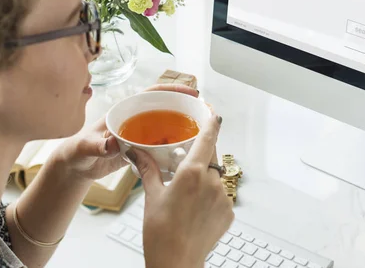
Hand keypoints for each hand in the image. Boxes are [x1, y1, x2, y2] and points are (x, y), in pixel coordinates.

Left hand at [54, 84, 199, 181]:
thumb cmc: (77, 152)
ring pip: (165, 127)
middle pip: (164, 108)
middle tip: (203, 113)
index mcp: (124, 111)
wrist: (75, 167)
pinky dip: (173, 147)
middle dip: (183, 107)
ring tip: (200, 132)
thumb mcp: (86, 147)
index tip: (190, 92)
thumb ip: (98, 145)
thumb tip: (112, 142)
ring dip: (181, 128)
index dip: (172, 90)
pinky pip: (161, 145)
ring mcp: (139, 134)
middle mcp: (135, 119)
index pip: (152, 94)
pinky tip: (184, 152)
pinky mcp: (141, 149)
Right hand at [127, 115, 233, 267]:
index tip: (213, 112)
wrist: (176, 262)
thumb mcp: (152, 195)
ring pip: (216, 176)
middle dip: (202, 154)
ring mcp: (223, 197)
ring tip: (187, 195)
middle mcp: (212, 181)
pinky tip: (195, 209)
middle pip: (212, 155)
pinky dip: (210, 196)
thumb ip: (148, 169)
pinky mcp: (228, 212)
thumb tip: (136, 152)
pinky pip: (220, 195)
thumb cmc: (161, 233)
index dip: (211, 122)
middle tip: (186, 161)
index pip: (208, 137)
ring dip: (205, 178)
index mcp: (192, 172)